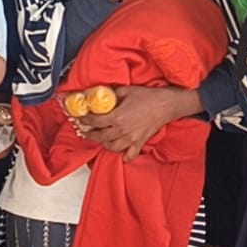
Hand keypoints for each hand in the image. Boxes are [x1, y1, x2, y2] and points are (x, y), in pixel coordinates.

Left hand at [77, 86, 195, 160]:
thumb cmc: (148, 97)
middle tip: (86, 130)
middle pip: (100, 136)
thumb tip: (102, 94)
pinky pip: (129, 154)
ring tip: (101, 138)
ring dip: (104, 144)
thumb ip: (111, 94)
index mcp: (117, 117)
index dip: (85, 120)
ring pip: (111, 147)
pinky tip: (121, 152)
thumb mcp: (125, 90)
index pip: (95, 121)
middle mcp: (122, 130)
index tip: (81, 118)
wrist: (165, 104)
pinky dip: (124, 155)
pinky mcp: (140, 143)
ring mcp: (131, 139)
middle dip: (90, 133)